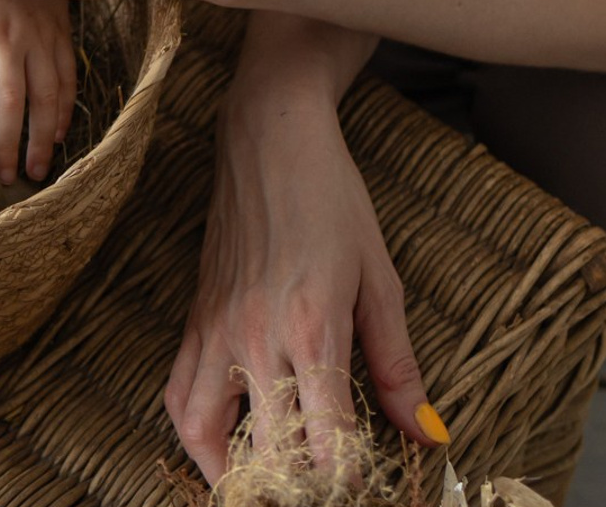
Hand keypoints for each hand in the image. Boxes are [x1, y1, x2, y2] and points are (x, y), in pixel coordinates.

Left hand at [0, 0, 74, 184]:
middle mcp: (6, 35)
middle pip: (8, 101)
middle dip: (6, 144)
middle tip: (3, 178)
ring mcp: (37, 33)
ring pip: (44, 95)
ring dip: (39, 136)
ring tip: (35, 169)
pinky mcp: (59, 27)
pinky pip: (66, 74)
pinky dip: (65, 106)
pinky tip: (59, 132)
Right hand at [164, 71, 436, 483]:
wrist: (269, 135)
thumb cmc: (331, 196)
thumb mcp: (379, 277)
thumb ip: (398, 365)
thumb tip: (428, 435)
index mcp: (313, 329)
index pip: (328, 447)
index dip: (350, 483)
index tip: (365, 487)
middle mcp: (255, 336)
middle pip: (267, 454)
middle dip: (294, 489)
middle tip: (315, 492)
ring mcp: (216, 326)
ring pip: (200, 431)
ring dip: (227, 474)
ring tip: (257, 485)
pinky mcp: (195, 313)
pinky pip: (177, 390)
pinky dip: (194, 430)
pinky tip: (222, 438)